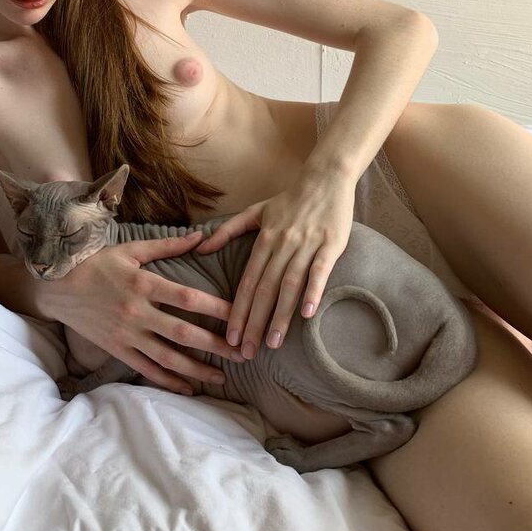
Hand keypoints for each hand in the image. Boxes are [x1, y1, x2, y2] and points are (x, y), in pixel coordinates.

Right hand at [46, 231, 246, 395]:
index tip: (240, 316)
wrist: (57, 287)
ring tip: (222, 377)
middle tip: (243, 353)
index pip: (188, 299)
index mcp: (144, 284)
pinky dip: (168, 381)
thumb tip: (201, 236)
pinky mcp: (117, 349)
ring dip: (197, 369)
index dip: (217, 308)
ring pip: (167, 357)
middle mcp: (137, 312)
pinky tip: (188, 388)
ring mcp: (127, 334)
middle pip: (183, 333)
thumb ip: (168, 246)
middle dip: (216, 345)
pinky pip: (146, 369)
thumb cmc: (97, 264)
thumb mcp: (132, 250)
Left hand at [194, 168, 354, 357]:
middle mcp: (282, 243)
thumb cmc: (289, 199)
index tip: (230, 336)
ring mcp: (306, 244)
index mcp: (264, 239)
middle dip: (253, 322)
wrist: (325, 178)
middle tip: (246, 352)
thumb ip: (227, 230)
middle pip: (264, 288)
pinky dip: (313, 291)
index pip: (247, 281)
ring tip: (271, 343)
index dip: (237, 309)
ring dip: (280, 315)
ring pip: (289, 284)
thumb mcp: (255, 211)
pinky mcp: (330, 244)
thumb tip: (201, 248)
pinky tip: (307, 314)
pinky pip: (320, 270)